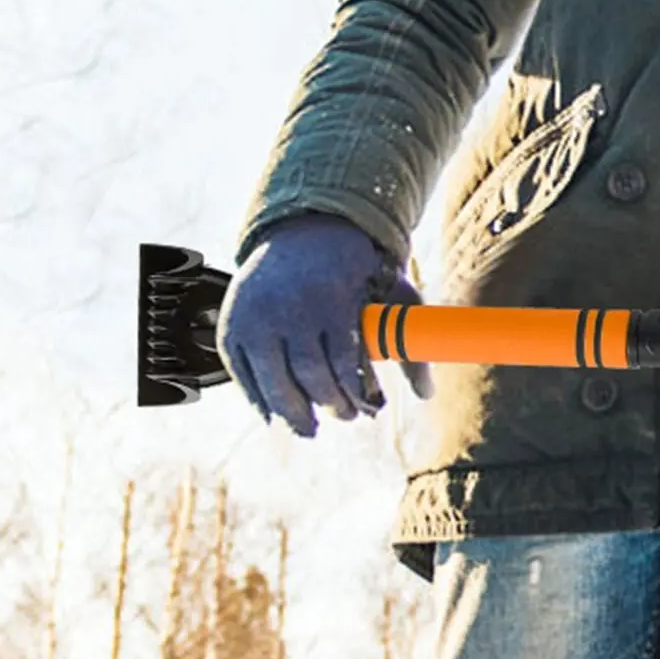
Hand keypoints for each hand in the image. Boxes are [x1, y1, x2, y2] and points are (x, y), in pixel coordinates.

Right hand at [216, 213, 433, 438]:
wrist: (304, 232)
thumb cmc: (353, 270)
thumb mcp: (391, 293)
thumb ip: (409, 338)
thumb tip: (427, 394)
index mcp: (330, 298)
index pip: (343, 361)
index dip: (355, 392)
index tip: (368, 406)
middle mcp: (287, 306)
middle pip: (308, 375)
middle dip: (329, 405)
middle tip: (345, 416)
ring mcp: (254, 316)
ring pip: (273, 380)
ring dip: (293, 412)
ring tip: (310, 426)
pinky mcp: (232, 325)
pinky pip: (241, 373)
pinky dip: (257, 399)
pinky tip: (274, 416)